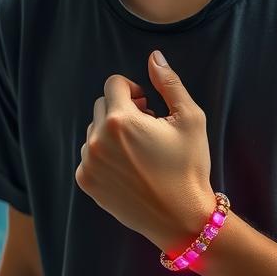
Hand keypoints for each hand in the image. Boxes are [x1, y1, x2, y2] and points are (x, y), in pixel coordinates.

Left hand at [75, 49, 216, 251]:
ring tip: (139, 151)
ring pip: (95, 131)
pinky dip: (105, 155)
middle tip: (147, 129)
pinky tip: (129, 169)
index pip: (113, 84)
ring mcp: (89, 163)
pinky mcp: (86, 182)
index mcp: (120, 120)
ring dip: (112, 133)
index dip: (133, 90)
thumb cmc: (189, 167)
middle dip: (122, 110)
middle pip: (102, 105)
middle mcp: (98, 140)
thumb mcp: (190, 119)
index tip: (148, 106)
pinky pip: (90, 155)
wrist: (181, 219)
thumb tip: (154, 57)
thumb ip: (169, 83)